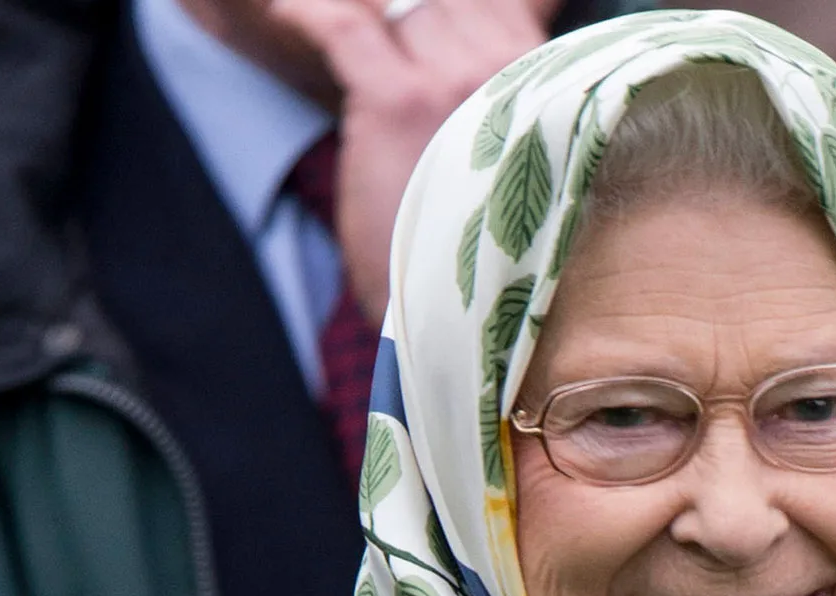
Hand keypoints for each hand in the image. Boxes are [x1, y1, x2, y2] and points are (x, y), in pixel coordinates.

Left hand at [271, 0, 551, 322]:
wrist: (461, 323)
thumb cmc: (490, 265)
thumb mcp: (523, 183)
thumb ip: (515, 120)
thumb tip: (504, 90)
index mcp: (547, 94)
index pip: (503, 11)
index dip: (470, 16)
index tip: (440, 42)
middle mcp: (511, 76)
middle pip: (447, 12)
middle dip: (419, 27)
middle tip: (389, 65)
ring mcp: (452, 83)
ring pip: (405, 16)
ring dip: (374, 27)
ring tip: (346, 37)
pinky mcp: (394, 101)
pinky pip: (344, 29)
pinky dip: (308, 17)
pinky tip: (288, 15)